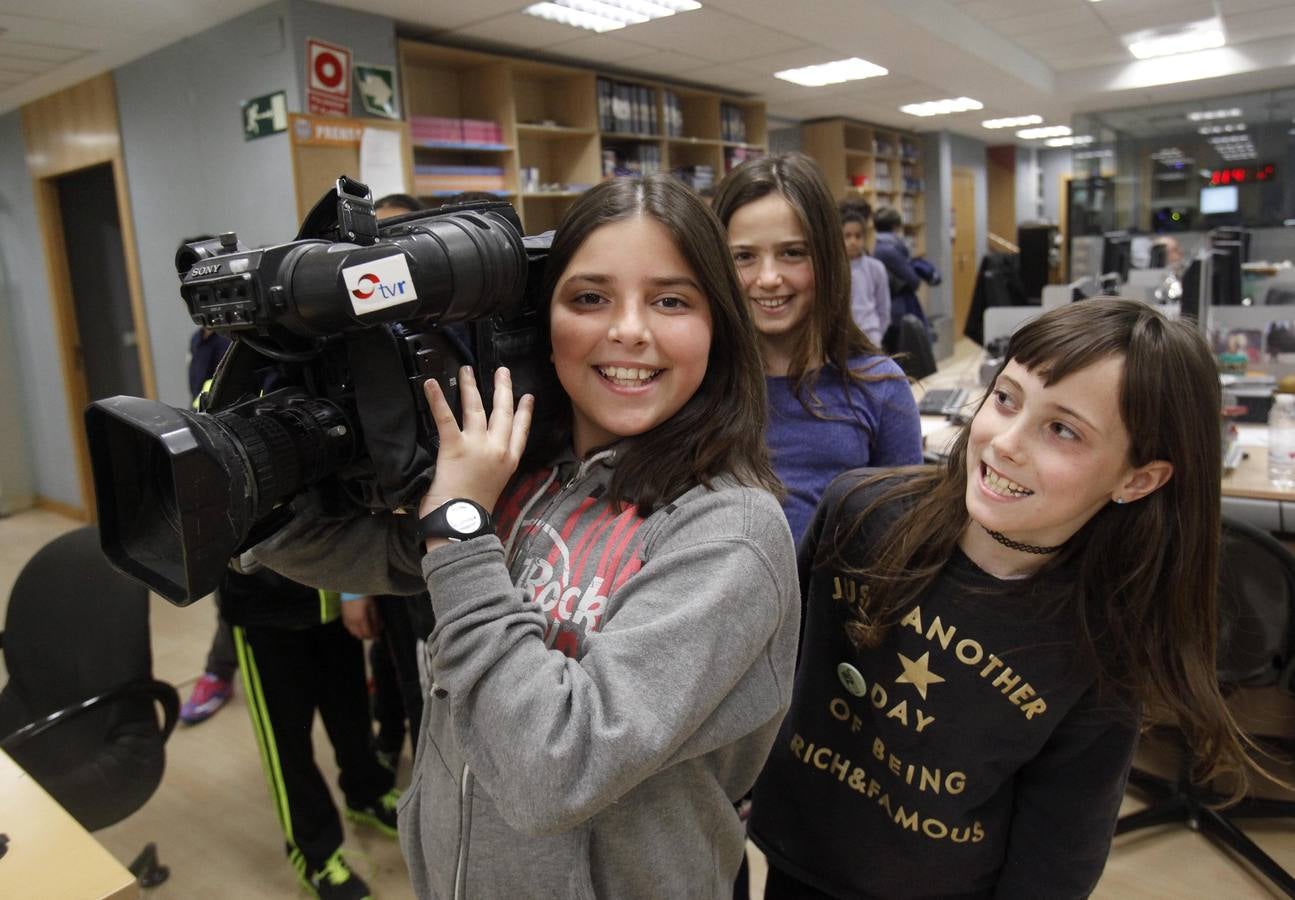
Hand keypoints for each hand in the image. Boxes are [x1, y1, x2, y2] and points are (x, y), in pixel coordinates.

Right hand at [341, 594, 380, 639]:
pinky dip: (353, 630)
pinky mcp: (344, 615)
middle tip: (373, 635)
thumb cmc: (365, 596)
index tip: (378, 637)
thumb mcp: (373, 607)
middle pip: (360, 635)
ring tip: (366, 632)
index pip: (368, 633)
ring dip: (360, 634)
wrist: (353, 588)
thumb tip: (380, 628)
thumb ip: (376, 619)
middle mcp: (353, 621)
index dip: (373, 636)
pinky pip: (348, 627)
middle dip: (367, 636)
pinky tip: (357, 628)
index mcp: (362, 619)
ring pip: (353, 632)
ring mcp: (347, 619)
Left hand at [419, 366, 533, 521]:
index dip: (525, 412)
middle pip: (503, 412)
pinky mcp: (455, 446)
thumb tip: (483, 463)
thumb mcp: (494, 488)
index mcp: (509, 462)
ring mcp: (478, 446)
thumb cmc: (473, 512)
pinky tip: (430, 383)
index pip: (521, 431)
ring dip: (471, 386)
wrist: (463, 522)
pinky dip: (437, 399)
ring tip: (467, 369)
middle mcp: (498, 450)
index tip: (527, 397)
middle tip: (502, 371)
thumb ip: (492, 471)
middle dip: (503, 389)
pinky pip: (446, 417)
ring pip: (477, 408)